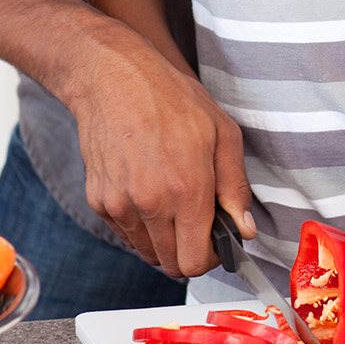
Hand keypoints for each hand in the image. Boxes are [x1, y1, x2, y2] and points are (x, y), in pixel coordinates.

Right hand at [68, 32, 254, 277]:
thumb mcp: (222, 133)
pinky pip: (126, 233)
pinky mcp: (99, 201)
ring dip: (164, 240)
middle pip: (172, 265)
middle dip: (189, 251)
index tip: (216, 239)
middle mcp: (150, 204)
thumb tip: (245, 228)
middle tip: (198, 222)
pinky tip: (148, 191)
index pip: (196, 262)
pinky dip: (141, 225)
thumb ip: (236, 187)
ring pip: (147, 253)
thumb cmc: (170, 98)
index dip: (212, 256)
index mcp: (186, 190)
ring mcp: (120, 205)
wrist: (112, 78)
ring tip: (172, 202)